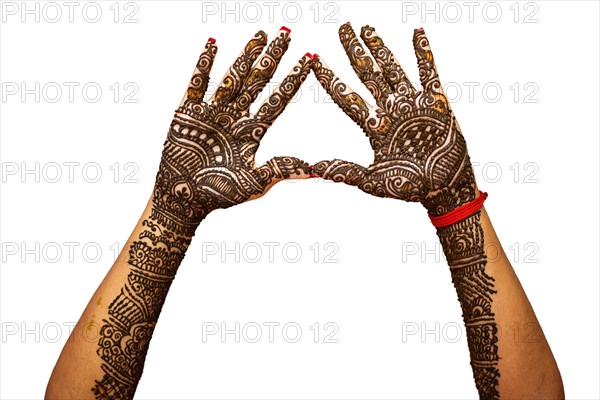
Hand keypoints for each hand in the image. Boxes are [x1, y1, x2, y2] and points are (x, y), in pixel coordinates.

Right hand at [154, 28, 310, 234]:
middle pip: (258, 81)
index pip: (278, 100)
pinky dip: (204, 63)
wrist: (183, 200)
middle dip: (273, 57)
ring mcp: (213, 112)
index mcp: (252, 132)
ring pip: (233, 77)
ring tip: (261, 34)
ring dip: (246, 55)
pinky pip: (197, 83)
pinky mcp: (188, 112)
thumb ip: (281, 170)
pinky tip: (213, 43)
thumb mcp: (254, 184)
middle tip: (286, 33)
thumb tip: (315, 169)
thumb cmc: (218, 194)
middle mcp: (236, 117)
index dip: (294, 79)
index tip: (310, 58)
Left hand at [311, 24, 476, 215]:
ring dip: (380, 47)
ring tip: (366, 28)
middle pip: (367, 74)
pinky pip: (429, 71)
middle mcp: (389, 110)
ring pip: (392, 68)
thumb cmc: (410, 188)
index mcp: (373, 127)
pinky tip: (416, 32)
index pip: (346, 96)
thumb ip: (347, 171)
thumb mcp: (374, 182)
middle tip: (342, 27)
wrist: (445, 189)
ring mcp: (411, 103)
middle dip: (354, 50)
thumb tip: (315, 167)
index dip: (329, 78)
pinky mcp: (435, 102)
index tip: (313, 59)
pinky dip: (423, 52)